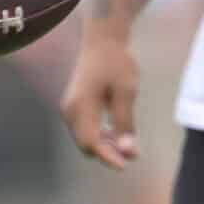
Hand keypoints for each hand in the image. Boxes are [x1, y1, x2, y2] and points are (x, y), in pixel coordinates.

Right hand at [60, 22, 142, 169]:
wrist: (103, 39)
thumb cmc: (116, 62)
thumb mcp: (126, 92)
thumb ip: (125, 122)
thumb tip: (127, 151)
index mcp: (80, 107)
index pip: (91, 142)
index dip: (108, 156)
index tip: (126, 164)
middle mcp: (70, 110)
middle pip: (86, 143)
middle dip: (108, 153)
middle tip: (133, 154)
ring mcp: (70, 108)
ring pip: (86, 138)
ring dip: (106, 145)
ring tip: (130, 145)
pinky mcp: (76, 105)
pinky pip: (86, 128)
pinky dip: (101, 135)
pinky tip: (118, 134)